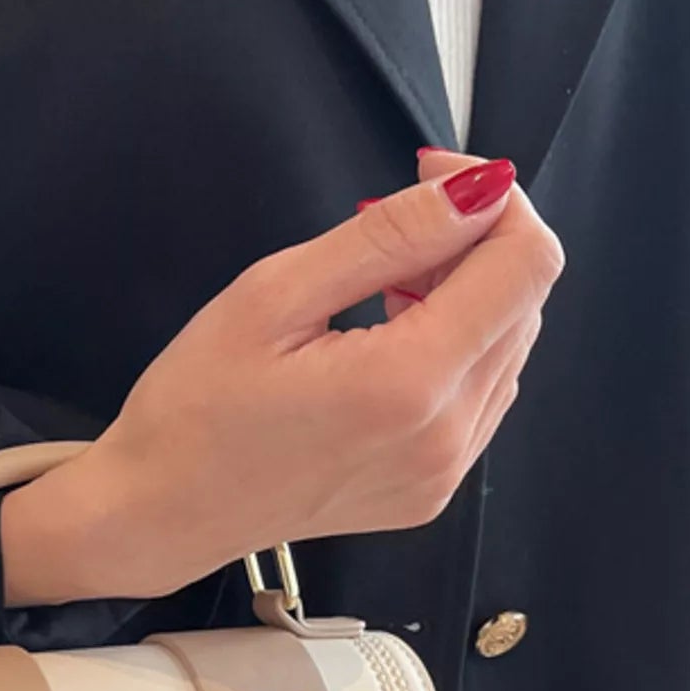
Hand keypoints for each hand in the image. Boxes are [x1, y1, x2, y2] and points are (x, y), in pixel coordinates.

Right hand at [2, 154, 562, 605]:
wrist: (162, 512)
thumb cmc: (195, 408)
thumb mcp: (274, 295)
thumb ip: (388, 236)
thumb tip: (474, 192)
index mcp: (409, 383)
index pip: (527, 263)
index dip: (494, 198)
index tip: (432, 178)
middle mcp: (444, 437)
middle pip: (525, 303)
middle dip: (475, 244)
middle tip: (389, 229)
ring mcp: (443, 473)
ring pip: (508, 348)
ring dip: (465, 298)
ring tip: (380, 291)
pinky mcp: (431, 491)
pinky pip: (482, 397)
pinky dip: (453, 351)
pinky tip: (386, 342)